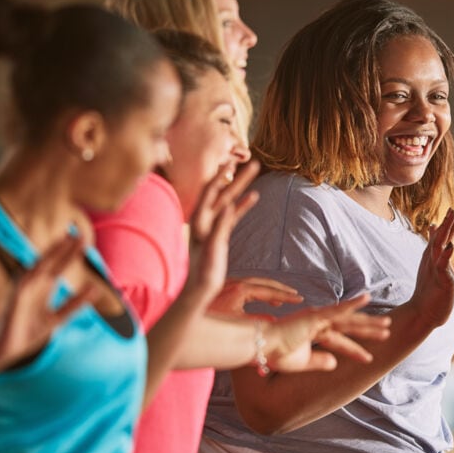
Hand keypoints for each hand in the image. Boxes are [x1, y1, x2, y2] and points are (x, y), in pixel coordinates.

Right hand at [0, 236, 96, 369]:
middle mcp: (33, 285)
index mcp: (42, 288)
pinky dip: (35, 275)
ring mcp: (23, 290)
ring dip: (52, 255)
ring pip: (40, 268)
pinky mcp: (15, 299)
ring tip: (65, 243)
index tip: (83, 238)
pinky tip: (44, 265)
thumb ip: (74, 304)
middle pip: (51, 263)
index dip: (69, 253)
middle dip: (65, 249)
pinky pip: (26, 284)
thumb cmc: (27, 332)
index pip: (58, 266)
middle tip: (79, 234)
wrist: (3, 349)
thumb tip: (95, 289)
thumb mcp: (57, 319)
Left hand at [184, 161, 259, 303]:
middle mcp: (203, 220)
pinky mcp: (219, 234)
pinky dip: (242, 205)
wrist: (199, 290)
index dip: (221, 176)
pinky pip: (232, 215)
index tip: (233, 162)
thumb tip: (230, 204)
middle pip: (222, 192)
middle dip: (237, 177)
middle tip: (254, 163)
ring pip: (228, 201)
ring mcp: (211, 226)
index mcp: (199, 221)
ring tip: (254, 173)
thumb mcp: (212, 248)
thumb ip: (220, 226)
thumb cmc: (204, 272)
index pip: (210, 191)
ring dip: (241, 187)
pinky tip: (254, 197)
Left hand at [208, 276, 302, 317]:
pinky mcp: (221, 290)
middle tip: (296, 296)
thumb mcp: (235, 325)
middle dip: (280, 290)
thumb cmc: (207, 324)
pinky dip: (258, 293)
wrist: (181, 321)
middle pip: (263, 283)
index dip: (285, 295)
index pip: (268, 290)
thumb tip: (275, 323)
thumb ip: (256, 322)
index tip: (299, 299)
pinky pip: (245, 288)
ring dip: (270, 291)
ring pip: (254, 285)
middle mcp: (233, 283)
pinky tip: (262, 301)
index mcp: (239, 289)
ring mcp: (226, 285)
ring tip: (282, 300)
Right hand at [262, 293, 390, 372]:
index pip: (339, 340)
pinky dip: (352, 304)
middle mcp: (318, 322)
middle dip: (368, 329)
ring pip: (348, 320)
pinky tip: (366, 298)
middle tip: (387, 330)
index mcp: (314, 331)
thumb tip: (335, 363)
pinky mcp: (314, 317)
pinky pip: (337, 310)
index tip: (369, 358)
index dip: (354, 349)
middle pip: (349, 326)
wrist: (260, 345)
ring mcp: (317, 318)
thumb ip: (319, 361)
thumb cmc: (275, 352)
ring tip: (387, 325)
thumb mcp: (302, 362)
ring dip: (368, 323)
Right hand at [409, 196, 453, 327]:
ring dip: (447, 228)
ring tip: (453, 213)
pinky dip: (445, 255)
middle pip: (445, 231)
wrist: (421, 312)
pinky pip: (442, 265)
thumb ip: (434, 243)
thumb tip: (433, 225)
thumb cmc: (429, 289)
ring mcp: (435, 266)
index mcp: (436, 252)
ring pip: (440, 243)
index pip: (448, 230)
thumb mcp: (434, 262)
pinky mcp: (439, 279)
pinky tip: (451, 246)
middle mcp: (434, 256)